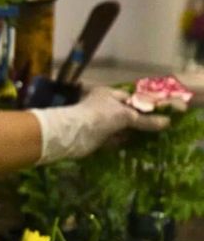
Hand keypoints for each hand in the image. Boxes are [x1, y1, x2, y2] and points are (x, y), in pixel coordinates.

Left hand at [32, 85, 169, 164]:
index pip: (130, 98)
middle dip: (138, 121)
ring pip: (120, 127)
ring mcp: (99, 122)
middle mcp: (103, 106)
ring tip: (151, 139)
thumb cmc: (99, 117)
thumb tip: (167, 122)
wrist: (73, 134)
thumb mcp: (125, 116)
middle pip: (126, 114)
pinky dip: (121, 142)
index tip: (159, 114)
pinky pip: (113, 139)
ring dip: (131, 133)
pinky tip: (135, 146)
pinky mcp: (96, 137)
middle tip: (158, 129)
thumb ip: (145, 120)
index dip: (144, 106)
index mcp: (108, 94)